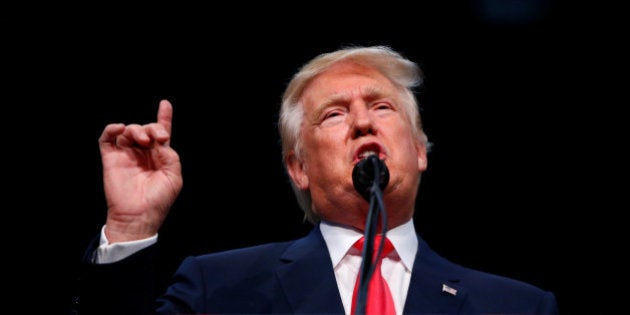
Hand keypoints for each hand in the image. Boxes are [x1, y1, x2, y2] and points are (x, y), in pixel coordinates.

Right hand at [98, 99, 182, 242]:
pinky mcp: (111, 159)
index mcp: (159, 157)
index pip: (161, 134)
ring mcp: (126, 155)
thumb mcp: (173, 176)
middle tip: (157, 138)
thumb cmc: (158, 200)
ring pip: (128, 131)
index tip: (165, 104)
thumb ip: (169, 155)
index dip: (164, 118)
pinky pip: (107, 138)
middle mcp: (143, 154)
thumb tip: (160, 139)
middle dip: (152, 128)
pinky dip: (112, 129)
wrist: (138, 216)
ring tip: (143, 140)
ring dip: (137, 130)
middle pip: (146, 129)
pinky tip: (120, 128)